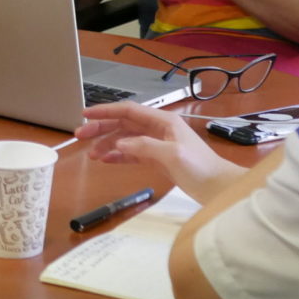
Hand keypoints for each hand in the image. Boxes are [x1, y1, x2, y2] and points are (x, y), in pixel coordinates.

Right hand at [77, 101, 246, 202]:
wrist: (219, 187)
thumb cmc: (200, 168)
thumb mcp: (172, 155)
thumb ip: (145, 146)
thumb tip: (119, 143)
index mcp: (163, 122)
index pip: (128, 111)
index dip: (106, 111)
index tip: (85, 114)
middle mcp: (158, 129)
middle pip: (124, 123)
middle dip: (101, 128)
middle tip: (80, 135)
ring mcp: (157, 144)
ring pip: (126, 138)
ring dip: (107, 143)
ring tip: (91, 154)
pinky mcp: (158, 159)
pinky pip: (132, 153)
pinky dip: (118, 155)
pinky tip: (106, 160)